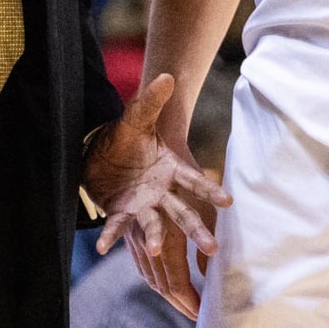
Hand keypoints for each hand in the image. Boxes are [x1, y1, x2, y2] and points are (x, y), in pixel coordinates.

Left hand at [86, 74, 231, 317]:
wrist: (100, 150)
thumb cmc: (127, 135)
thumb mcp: (136, 117)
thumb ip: (151, 101)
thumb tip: (166, 77)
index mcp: (171, 169)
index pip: (194, 181)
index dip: (210, 190)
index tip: (227, 201)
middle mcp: (161, 191)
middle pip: (183, 212)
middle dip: (196, 230)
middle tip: (212, 248)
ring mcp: (143, 205)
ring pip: (154, 224)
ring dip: (156, 237)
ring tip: (156, 250)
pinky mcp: (122, 211)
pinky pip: (118, 226)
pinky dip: (111, 236)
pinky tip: (102, 247)